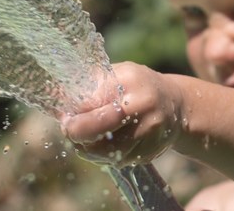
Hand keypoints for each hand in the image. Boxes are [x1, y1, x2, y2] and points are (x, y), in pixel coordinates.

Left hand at [61, 62, 184, 166]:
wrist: (176, 105)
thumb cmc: (138, 85)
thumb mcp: (117, 74)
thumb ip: (91, 85)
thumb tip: (56, 97)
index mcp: (132, 83)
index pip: (95, 104)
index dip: (74, 115)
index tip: (64, 115)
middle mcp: (144, 110)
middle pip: (102, 132)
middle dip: (78, 134)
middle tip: (68, 129)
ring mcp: (149, 135)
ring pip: (106, 153)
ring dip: (87, 148)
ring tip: (82, 138)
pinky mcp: (148, 154)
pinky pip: (117, 161)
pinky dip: (102, 155)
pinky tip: (100, 143)